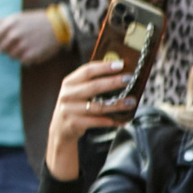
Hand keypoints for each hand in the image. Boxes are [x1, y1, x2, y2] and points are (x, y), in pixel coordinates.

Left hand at [0, 9, 63, 65]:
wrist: (58, 26)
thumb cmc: (33, 21)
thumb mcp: (15, 18)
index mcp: (9, 25)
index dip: (0, 40)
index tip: (8, 37)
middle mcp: (14, 35)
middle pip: (1, 50)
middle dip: (8, 47)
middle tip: (20, 41)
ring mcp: (22, 46)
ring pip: (10, 56)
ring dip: (17, 53)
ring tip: (27, 44)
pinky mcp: (30, 56)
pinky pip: (21, 61)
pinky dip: (26, 57)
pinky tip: (33, 49)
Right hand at [43, 56, 136, 179]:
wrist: (61, 128)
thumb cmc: (76, 105)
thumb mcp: (78, 91)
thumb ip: (92, 82)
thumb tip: (120, 74)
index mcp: (69, 83)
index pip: (87, 71)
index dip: (104, 67)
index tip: (121, 64)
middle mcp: (67, 95)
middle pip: (93, 87)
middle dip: (113, 82)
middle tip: (129, 79)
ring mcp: (69, 110)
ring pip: (98, 106)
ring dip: (117, 104)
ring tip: (131, 101)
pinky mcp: (74, 123)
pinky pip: (97, 121)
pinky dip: (111, 121)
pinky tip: (122, 119)